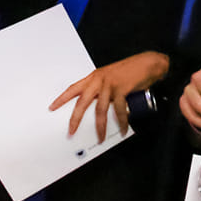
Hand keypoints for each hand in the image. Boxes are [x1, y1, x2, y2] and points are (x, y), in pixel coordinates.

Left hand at [51, 51, 167, 139]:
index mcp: (95, 77)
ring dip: (100, 126)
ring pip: (100, 109)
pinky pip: (119, 110)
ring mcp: (110, 84)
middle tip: (71, 131)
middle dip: (75, 118)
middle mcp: (99, 80)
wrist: (148, 63)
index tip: (52, 107)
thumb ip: (103, 90)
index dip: (62, 98)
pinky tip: (123, 128)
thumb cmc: (132, 70)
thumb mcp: (112, 78)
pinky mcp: (121, 89)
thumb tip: (99, 106)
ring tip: (101, 137)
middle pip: (82, 102)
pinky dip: (122, 121)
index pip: (73, 88)